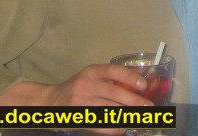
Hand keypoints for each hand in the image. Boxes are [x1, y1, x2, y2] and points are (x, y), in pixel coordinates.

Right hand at [0, 64, 153, 133]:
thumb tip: (140, 85)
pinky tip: (125, 127)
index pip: (114, 70)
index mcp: (91, 72)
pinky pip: (101, 125)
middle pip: (115, 93)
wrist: (48, 102)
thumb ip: (110, 79)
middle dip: (135, 101)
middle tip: (150, 107)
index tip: (144, 85)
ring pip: (110, 110)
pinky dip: (116, 127)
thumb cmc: (76, 88)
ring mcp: (80, 102)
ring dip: (128, 115)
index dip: (130, 77)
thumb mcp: (91, 77)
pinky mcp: (77, 118)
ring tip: (141, 118)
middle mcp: (85, 84)